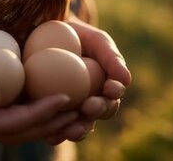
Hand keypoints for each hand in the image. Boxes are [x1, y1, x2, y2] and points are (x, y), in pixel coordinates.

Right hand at [0, 34, 78, 143]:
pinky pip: (16, 114)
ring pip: (21, 126)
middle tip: (82, 107)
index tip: (67, 98)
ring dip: (50, 119)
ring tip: (79, 106)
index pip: (10, 124)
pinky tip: (58, 94)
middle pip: (20, 131)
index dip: (40, 114)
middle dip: (53, 122)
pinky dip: (38, 108)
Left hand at [44, 16, 131, 143]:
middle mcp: (92, 102)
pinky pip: (55, 127)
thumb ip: (112, 58)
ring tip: (72, 130)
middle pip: (99, 112)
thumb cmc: (78, 36)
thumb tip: (127, 80)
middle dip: (97, 111)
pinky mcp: (51, 114)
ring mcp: (73, 110)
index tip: (110, 87)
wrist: (46, 35)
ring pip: (79, 125)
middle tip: (90, 106)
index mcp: (107, 88)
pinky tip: (51, 136)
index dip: (113, 93)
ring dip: (78, 130)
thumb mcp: (97, 41)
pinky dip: (55, 134)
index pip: (113, 94)